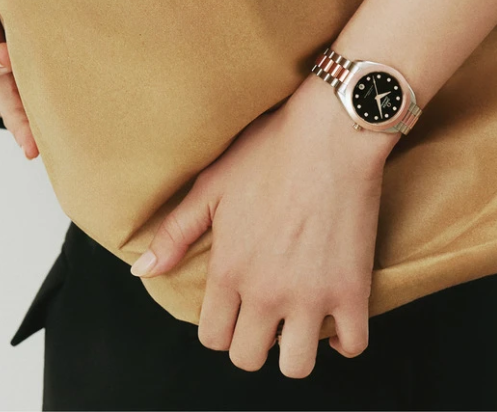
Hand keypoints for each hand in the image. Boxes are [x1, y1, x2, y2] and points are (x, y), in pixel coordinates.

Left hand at [130, 74, 392, 378]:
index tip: (234, 307)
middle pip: (248, 357)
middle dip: (253, 341)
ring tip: (298, 320)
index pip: (212, 336)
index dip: (221, 325)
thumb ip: (176, 231)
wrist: (331, 132)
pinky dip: (344, 338)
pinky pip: (352, 345)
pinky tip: (335, 315)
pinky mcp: (352, 290)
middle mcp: (265, 292)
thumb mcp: (213, 184)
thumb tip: (144, 269)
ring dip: (295, 349)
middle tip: (265, 313)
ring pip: (296, 365)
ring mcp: (310, 296)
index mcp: (229, 269)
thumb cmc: (271, 148)